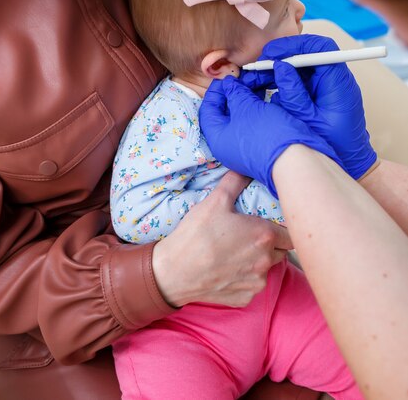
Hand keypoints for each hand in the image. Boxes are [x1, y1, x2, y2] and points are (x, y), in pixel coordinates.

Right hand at [152, 171, 291, 307]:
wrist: (173, 273)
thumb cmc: (195, 235)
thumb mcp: (214, 201)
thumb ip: (235, 181)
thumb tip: (245, 167)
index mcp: (264, 235)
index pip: (292, 232)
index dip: (283, 226)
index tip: (270, 223)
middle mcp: (266, 261)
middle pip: (281, 251)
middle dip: (271, 243)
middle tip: (250, 235)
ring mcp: (256, 282)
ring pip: (267, 269)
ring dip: (258, 261)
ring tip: (236, 252)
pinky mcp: (245, 298)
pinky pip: (252, 285)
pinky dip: (245, 278)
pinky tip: (227, 269)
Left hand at [199, 75, 340, 196]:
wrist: (295, 161)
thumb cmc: (265, 133)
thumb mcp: (247, 106)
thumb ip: (235, 92)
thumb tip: (229, 84)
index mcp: (217, 138)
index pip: (208, 110)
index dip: (216, 90)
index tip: (227, 76)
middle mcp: (228, 145)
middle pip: (225, 113)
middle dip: (235, 92)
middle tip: (245, 78)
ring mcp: (245, 147)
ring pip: (242, 117)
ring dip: (248, 98)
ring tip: (258, 83)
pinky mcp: (261, 146)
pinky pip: (254, 123)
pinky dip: (258, 109)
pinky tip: (267, 97)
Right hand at [250, 35, 377, 179]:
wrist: (351, 164)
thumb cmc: (335, 146)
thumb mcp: (309, 120)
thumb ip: (294, 93)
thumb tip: (280, 67)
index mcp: (338, 81)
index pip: (319, 48)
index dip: (295, 45)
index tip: (272, 53)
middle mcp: (333, 79)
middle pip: (304, 55)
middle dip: (278, 58)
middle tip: (256, 68)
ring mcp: (325, 86)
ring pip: (297, 67)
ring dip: (275, 71)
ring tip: (253, 80)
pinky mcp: (317, 94)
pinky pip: (297, 80)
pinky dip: (279, 83)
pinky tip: (262, 90)